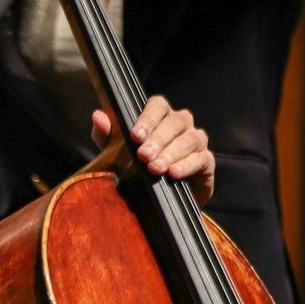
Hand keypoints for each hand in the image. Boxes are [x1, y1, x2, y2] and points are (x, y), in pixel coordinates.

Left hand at [92, 95, 215, 205]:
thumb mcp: (116, 151)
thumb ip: (106, 134)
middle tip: (143, 156)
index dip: (147, 118)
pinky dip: (187, 165)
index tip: (135, 136)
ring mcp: (196, 140)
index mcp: (160, 116)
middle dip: (158, 139)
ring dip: (171, 153)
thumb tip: (98, 116)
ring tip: (155, 168)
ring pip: (189, 139)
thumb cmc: (136, 166)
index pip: (158, 105)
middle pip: (174, 122)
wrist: (159, 198)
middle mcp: (181, 124)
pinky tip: (174, 173)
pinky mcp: (206, 161)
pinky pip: (201, 159)